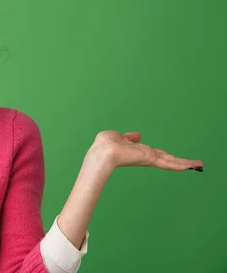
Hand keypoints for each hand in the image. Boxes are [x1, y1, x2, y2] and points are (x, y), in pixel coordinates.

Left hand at [89, 130, 203, 171]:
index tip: (173, 158)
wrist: (103, 152)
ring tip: (199, 165)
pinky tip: (192, 166)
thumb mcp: (117, 137)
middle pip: (166, 158)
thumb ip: (128, 137)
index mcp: (137, 151)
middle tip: (195, 164)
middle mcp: (145, 156)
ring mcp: (148, 158)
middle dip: (180, 161)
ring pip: (170, 161)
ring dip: (185, 163)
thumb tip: (137, 136)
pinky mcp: (150, 159)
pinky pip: (168, 163)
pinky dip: (181, 164)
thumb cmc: (105, 144)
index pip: (154, 154)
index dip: (164, 155)